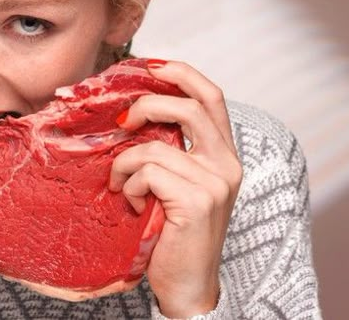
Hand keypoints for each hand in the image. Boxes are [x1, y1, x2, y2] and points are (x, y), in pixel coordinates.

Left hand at [109, 60, 241, 316]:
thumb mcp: (174, 182)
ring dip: (125, 163)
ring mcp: (215, 182)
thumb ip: (167, 150)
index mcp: (222, 154)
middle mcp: (226, 163)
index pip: (210, 96)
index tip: (150, 65)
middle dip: (148, 102)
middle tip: (122, 120)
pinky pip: (148, 172)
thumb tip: (129, 115)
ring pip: (155, 145)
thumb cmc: (173, 232)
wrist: (186, 284)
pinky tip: (134, 204)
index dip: (181, 72)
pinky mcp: (197, 200)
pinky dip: (130, 185)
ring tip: (122, 185)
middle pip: (190, 105)